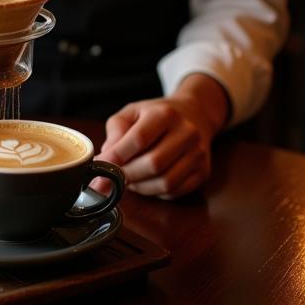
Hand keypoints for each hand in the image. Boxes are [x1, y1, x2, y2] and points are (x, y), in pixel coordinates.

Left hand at [96, 77, 227, 198]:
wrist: (194, 115)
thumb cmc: (156, 115)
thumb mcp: (132, 112)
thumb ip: (116, 131)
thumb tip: (106, 159)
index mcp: (165, 114)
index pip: (139, 139)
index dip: (118, 155)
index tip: (101, 164)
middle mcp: (187, 133)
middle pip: (154, 164)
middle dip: (128, 175)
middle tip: (111, 178)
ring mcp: (198, 154)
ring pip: (166, 182)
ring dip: (141, 187)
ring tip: (128, 179)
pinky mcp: (203, 172)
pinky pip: (175, 192)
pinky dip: (156, 192)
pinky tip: (146, 182)